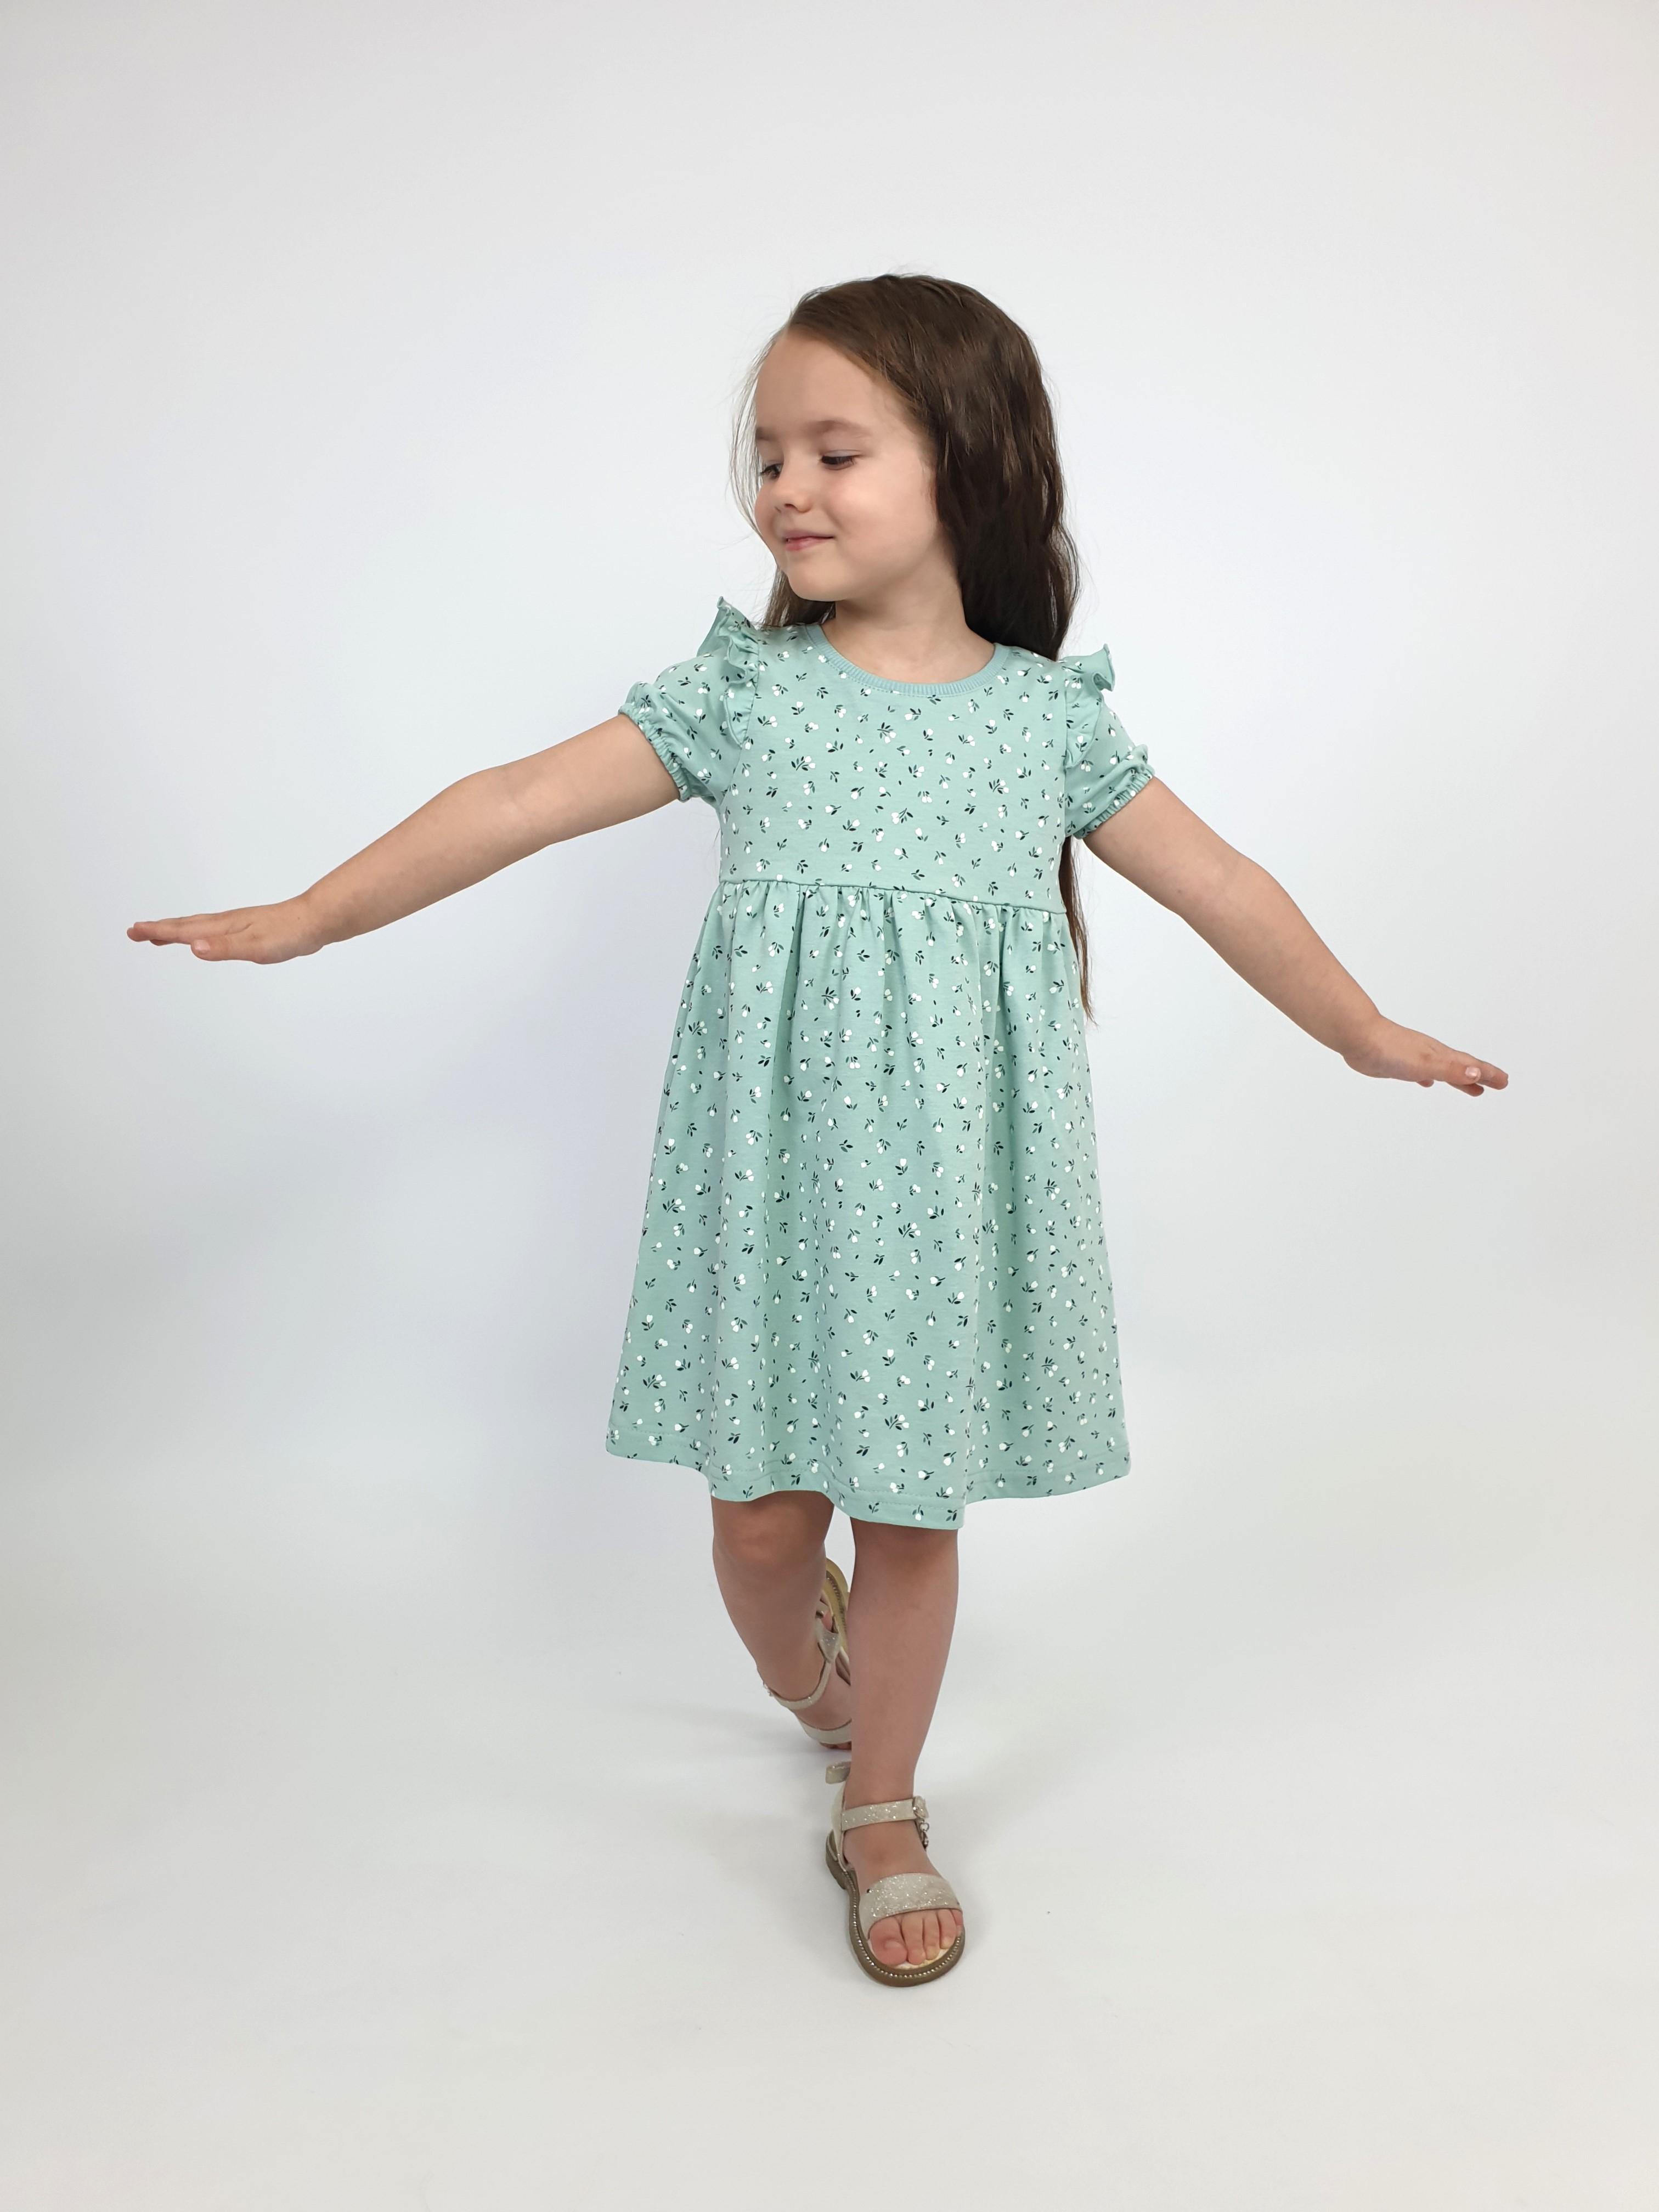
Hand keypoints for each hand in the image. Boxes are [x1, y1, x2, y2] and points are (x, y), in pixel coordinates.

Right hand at [126, 897, 323, 962]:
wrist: (315, 921)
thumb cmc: (288, 934)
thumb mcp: (255, 947)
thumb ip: (223, 948)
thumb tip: (193, 947)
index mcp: (223, 927)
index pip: (183, 930)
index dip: (158, 932)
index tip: (134, 931)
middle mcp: (226, 923)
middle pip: (185, 926)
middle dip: (158, 929)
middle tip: (134, 932)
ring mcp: (237, 925)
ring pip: (198, 927)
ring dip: (175, 931)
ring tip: (157, 935)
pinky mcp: (248, 930)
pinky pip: (213, 931)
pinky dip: (198, 933)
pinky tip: (202, 939)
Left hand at [1342, 1018, 1507, 1095]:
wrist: (1358, 1036)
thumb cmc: (1390, 1048)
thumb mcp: (1425, 1063)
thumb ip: (1450, 1069)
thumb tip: (1477, 1073)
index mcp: (1439, 1055)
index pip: (1470, 1066)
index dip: (1488, 1074)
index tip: (1505, 1082)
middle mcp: (1430, 1054)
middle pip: (1462, 1066)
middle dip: (1481, 1076)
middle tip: (1498, 1085)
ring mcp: (1414, 1057)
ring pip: (1443, 1069)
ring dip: (1459, 1078)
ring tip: (1472, 1088)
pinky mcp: (1397, 1063)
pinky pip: (1420, 1071)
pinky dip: (1428, 1077)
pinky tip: (1425, 1081)